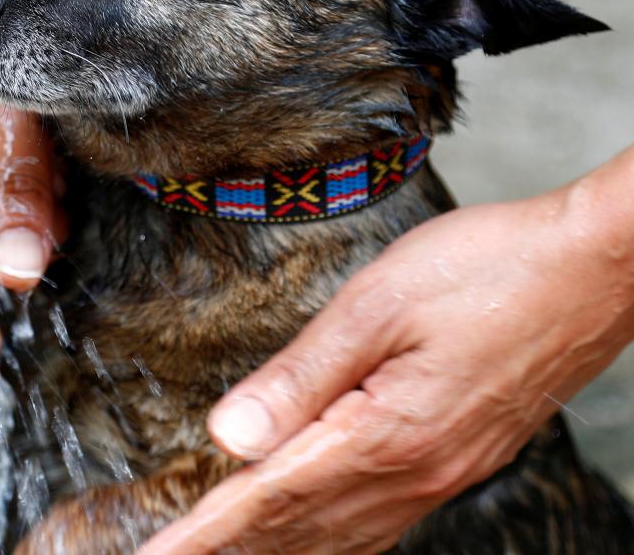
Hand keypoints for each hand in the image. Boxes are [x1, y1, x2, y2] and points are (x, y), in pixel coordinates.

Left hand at [142, 147, 633, 553]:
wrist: (593, 269)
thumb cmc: (490, 270)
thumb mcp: (377, 306)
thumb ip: (299, 376)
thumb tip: (228, 437)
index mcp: (384, 434)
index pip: (266, 498)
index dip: (202, 533)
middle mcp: (414, 472)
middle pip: (298, 531)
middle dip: (225, 552)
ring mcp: (441, 471)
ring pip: (338, 535)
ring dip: (271, 550)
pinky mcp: (456, 457)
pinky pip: (377, 520)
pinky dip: (326, 536)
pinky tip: (308, 536)